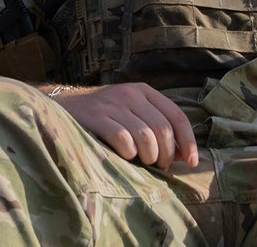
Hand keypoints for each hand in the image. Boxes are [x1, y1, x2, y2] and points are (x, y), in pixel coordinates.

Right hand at [47, 82, 198, 169]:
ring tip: (142, 161)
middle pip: (162, 129)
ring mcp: (111, 104)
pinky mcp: (96, 116)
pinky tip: (124, 155)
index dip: (188, 141)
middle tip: (159, 166)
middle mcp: (129, 94)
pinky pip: (123, 140)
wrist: (65, 107)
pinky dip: (128, 153)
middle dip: (166, 154)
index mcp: (143, 91)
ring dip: (148, 156)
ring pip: (145, 137)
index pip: (176, 116)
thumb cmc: (105, 117)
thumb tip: (185, 155)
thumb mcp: (133, 114)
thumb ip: (157, 128)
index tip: (191, 162)